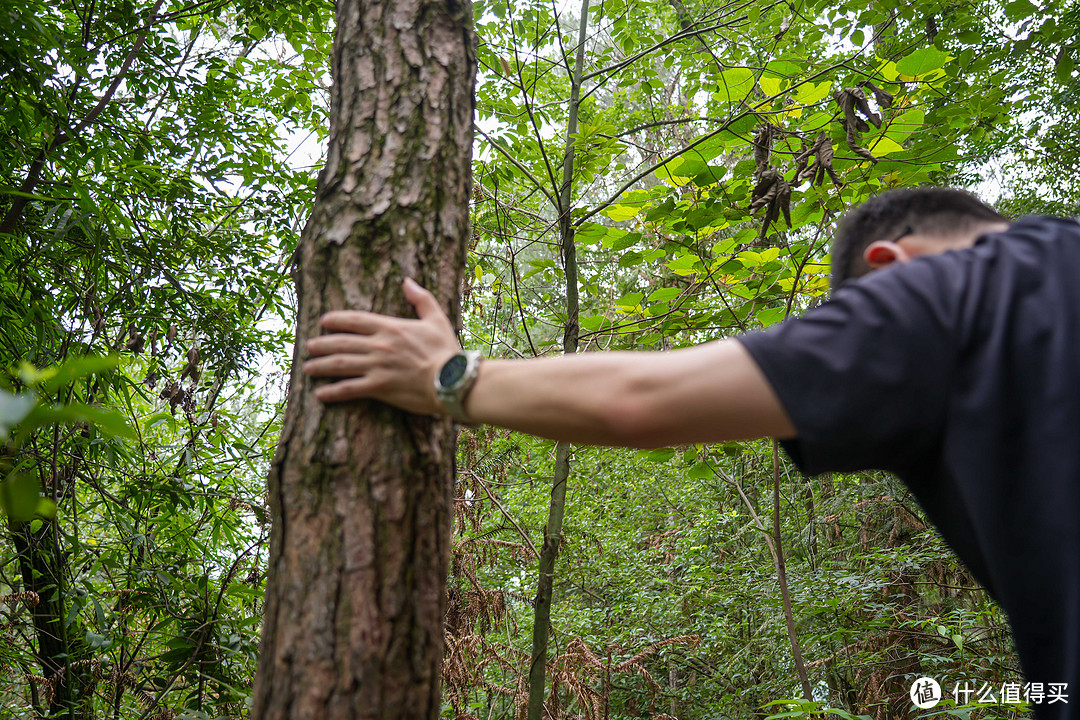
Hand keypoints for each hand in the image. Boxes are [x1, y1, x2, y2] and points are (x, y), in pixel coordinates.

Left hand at [303, 278, 460, 414]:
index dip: (336, 320)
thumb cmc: (446, 351)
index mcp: (390, 327)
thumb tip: (407, 281)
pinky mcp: (379, 387)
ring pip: (340, 364)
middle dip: (321, 344)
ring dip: (320, 365)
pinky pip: (349, 389)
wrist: (453, 380)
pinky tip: (320, 394)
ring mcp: (377, 366)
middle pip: (341, 342)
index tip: (323, 321)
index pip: (355, 320)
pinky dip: (333, 391)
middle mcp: (379, 345)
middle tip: (308, 347)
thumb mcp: (436, 319)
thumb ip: (421, 298)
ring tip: (307, 367)